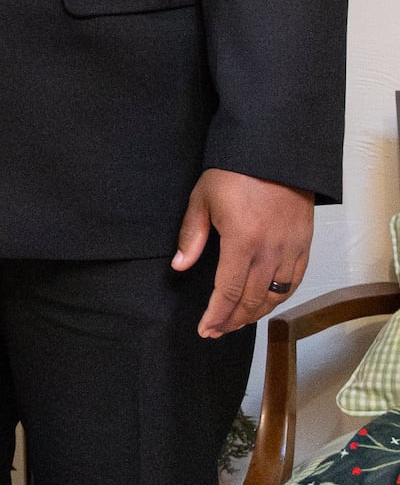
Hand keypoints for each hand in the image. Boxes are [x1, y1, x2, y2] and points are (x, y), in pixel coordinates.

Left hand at [172, 167, 313, 337]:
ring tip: (236, 321)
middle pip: (252, 300)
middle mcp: (270, 251)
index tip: (205, 329)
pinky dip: (279, 298)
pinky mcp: (305, 245)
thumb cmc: (232, 173)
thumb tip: (179, 266)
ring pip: (276, 296)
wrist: (273, 153)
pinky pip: (294, 282)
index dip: (217, 314)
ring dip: (255, 313)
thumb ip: (191, 236)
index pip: (228, 291)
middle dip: (233, 319)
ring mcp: (291, 249)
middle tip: (217, 330)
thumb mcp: (202, 199)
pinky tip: (265, 303)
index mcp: (242, 241)